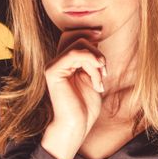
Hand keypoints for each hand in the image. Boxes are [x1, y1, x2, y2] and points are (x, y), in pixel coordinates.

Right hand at [40, 29, 106, 158]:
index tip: (101, 36)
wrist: (76, 126)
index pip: (72, 36)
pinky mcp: (53, 71)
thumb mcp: (93, 77)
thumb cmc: (85, 107)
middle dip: (95, 48)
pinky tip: (97, 80)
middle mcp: (56, 62)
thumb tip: (95, 38)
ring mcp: (53, 66)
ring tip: (101, 78)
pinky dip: (92, 65)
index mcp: (64, 63)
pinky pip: (75, 54)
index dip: (87, 32)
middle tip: (104, 68)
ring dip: (96, 60)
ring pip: (79, 45)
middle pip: (76, 37)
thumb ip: (91, 59)